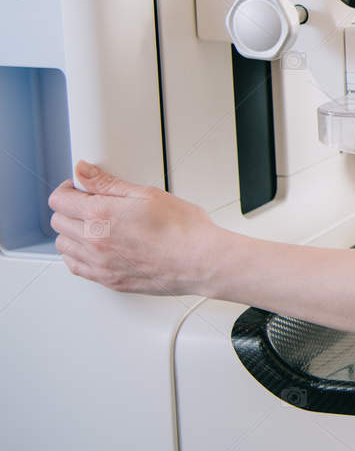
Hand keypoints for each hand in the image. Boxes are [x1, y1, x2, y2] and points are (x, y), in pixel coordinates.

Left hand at [48, 161, 227, 296]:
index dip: (69, 189)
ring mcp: (98, 263)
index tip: (81, 188)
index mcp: (101, 215)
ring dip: (72, 233)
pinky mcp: (107, 279)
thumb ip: (108, 183)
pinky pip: (75, 266)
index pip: (59, 199)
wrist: (200, 260)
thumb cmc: (183, 229)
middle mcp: (94, 241)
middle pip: (58, 221)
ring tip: (95, 226)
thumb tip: (83, 172)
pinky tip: (96, 247)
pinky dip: (78, 255)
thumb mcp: (147, 194)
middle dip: (70, 209)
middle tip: (91, 204)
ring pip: (63, 245)